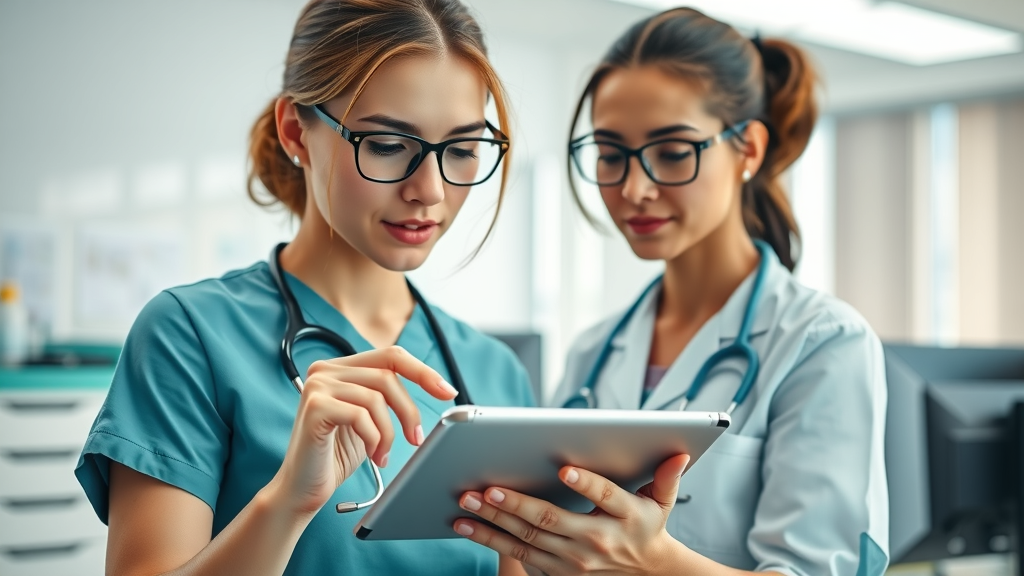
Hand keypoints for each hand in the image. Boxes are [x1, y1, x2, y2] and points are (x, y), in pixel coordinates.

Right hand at [266, 346, 457, 517]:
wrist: (302, 489)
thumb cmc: (337, 456)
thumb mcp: (370, 420)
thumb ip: (388, 396)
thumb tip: (438, 385)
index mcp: (340, 368)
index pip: (391, 356)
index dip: (423, 371)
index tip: (448, 392)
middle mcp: (325, 369)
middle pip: (387, 376)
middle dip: (408, 410)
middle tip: (415, 439)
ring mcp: (317, 385)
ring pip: (376, 397)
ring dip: (389, 432)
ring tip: (383, 455)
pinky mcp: (314, 406)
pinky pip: (361, 415)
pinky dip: (373, 438)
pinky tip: (370, 455)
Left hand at [455, 454, 690, 575]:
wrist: (646, 575)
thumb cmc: (647, 527)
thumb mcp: (663, 503)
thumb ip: (667, 478)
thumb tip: (679, 453)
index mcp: (625, 516)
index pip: (606, 497)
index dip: (587, 484)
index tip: (566, 470)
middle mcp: (596, 540)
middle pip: (552, 520)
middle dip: (517, 504)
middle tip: (489, 488)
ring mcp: (573, 561)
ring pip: (527, 539)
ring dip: (494, 522)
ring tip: (468, 504)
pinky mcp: (557, 572)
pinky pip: (518, 555)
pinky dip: (491, 540)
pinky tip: (469, 525)